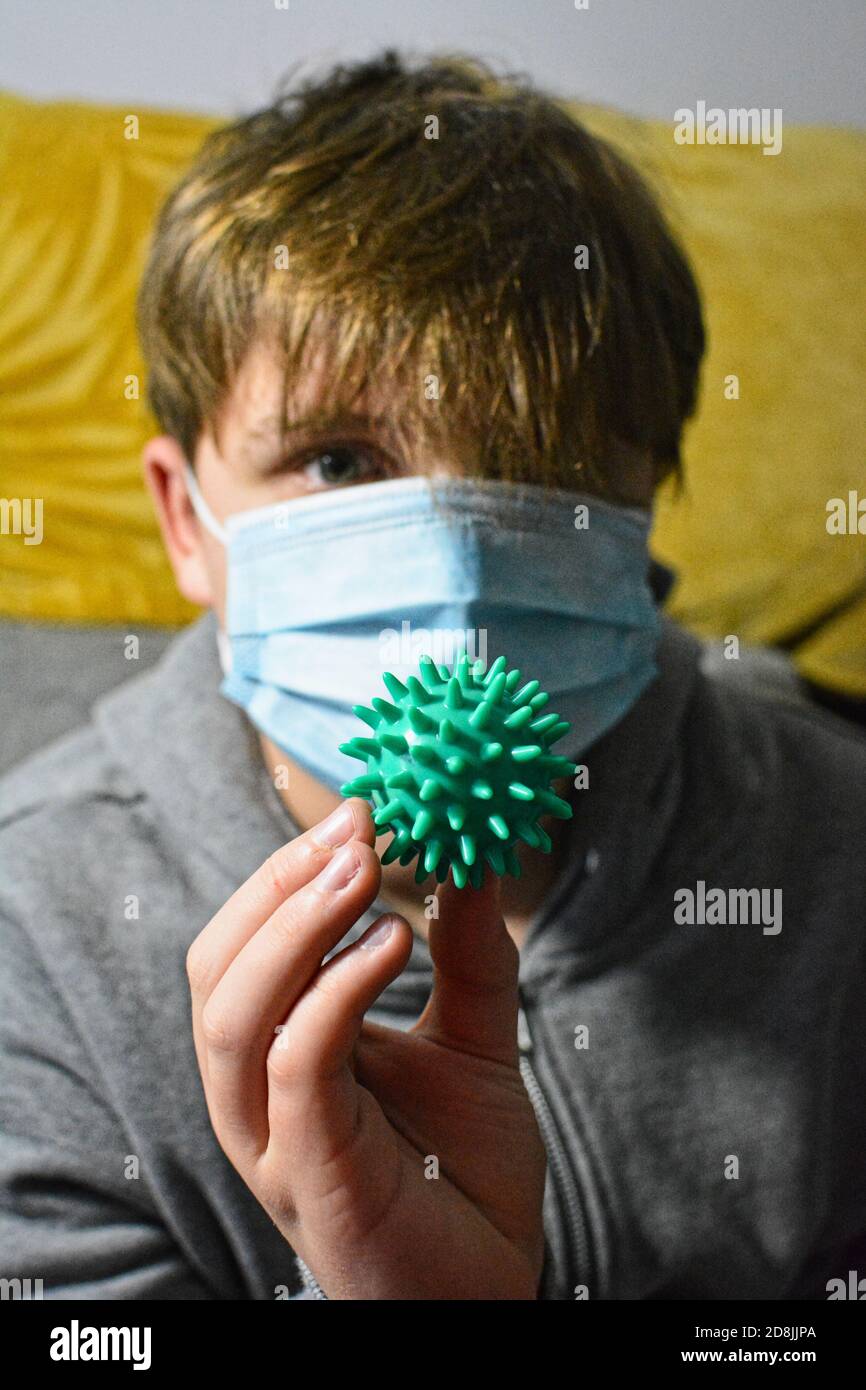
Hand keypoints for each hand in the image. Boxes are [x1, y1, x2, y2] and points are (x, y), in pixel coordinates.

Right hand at [187, 798, 546, 1298]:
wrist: (490, 1291)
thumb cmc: (465, 1176)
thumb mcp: (473, 1041)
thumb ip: (469, 956)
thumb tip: (473, 856)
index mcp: (278, 1057)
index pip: (240, 947)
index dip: (288, 873)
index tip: (363, 812)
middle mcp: (257, 1098)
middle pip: (213, 972)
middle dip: (278, 886)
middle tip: (357, 828)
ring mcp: (275, 1142)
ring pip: (232, 1019)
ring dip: (291, 929)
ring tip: (363, 870)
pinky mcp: (313, 1177)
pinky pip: (296, 1070)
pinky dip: (333, 993)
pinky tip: (393, 942)